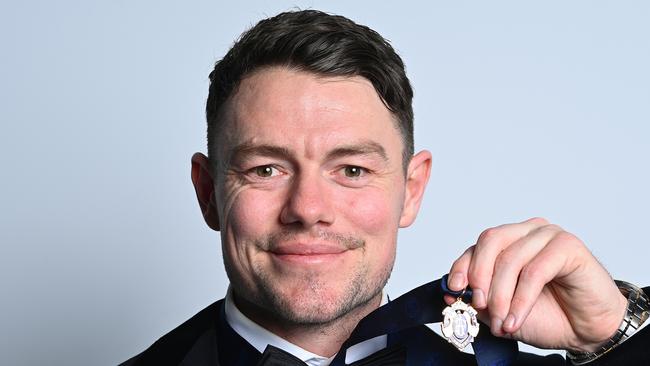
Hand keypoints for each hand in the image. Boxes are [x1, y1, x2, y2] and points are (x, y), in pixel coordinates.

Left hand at [446, 217, 626, 351]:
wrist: (587, 330)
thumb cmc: (549, 315)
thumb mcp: (502, 310)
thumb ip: (478, 299)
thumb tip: (450, 294)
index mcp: (510, 241)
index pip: (478, 245)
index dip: (462, 267)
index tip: (454, 290)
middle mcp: (527, 232)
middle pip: (490, 242)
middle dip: (480, 278)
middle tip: (480, 306)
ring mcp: (548, 235)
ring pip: (511, 259)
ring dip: (502, 296)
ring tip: (503, 322)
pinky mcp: (568, 246)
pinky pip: (535, 271)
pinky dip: (521, 299)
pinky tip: (516, 318)